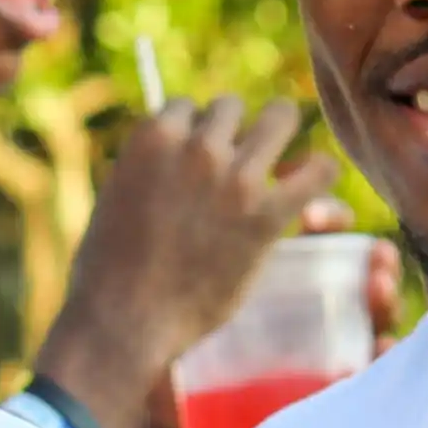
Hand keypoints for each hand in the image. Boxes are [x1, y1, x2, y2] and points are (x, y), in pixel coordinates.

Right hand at [32, 95, 335, 413]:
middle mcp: (197, 147)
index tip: (193, 161)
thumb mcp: (116, 196)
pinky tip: (307, 188)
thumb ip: (148, 168)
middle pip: (232, 106)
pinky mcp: (265, 217)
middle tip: (231, 166)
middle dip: (233, 131)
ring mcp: (235, 180)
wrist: (124, 321)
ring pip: (280, 117)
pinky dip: (318, 173)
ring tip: (274, 168)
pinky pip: (319, 169)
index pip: (186, 106)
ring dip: (277, 139)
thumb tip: (180, 157)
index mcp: (152, 137)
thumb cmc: (108, 269)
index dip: (192, 132)